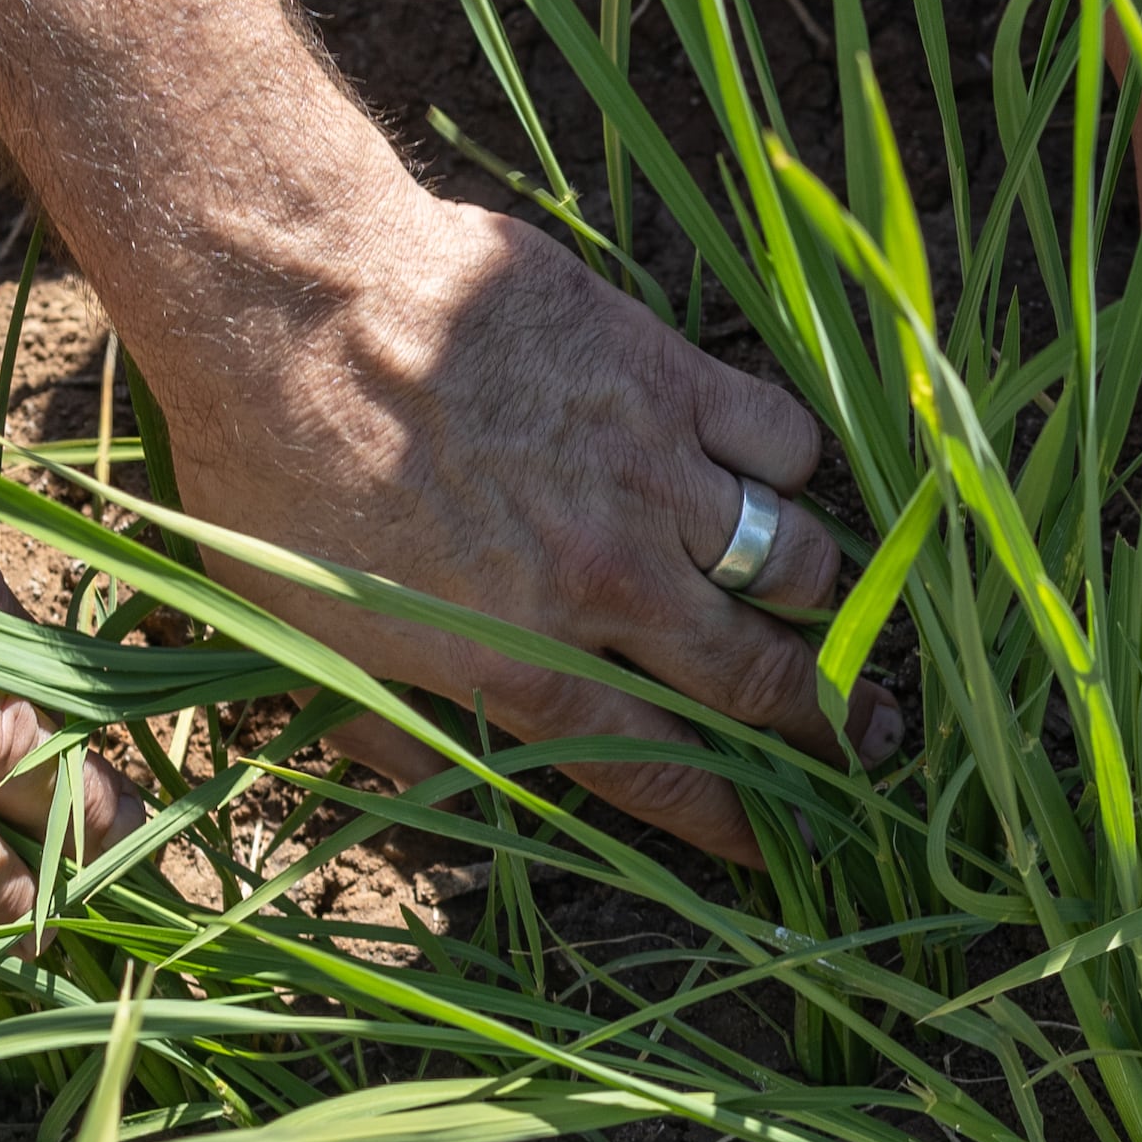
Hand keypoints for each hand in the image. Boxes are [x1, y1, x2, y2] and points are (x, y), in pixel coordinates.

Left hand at [132, 194, 878, 864]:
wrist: (292, 297)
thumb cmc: (269, 463)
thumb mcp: (296, 635)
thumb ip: (388, 730)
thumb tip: (445, 800)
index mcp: (522, 658)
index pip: (654, 766)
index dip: (727, 818)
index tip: (777, 844)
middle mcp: (611, 582)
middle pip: (758, 677)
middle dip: (827, 725)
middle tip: (873, 739)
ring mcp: (652, 474)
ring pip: (795, 559)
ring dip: (817, 594)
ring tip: (825, 602)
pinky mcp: (668, 376)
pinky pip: (781, 439)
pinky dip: (789, 465)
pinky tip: (771, 470)